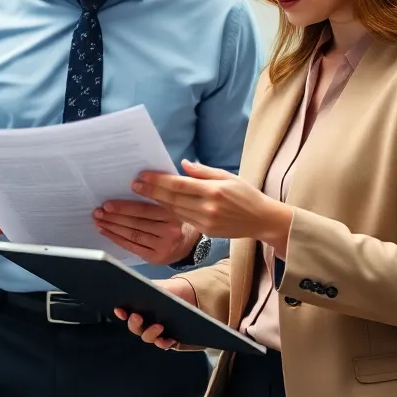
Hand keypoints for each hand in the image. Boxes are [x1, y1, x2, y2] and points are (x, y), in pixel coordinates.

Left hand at [93, 200, 198, 264]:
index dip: (125, 207)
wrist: (193, 243)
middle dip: (114, 217)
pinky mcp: (157, 257)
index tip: (108, 203)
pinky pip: (134, 247)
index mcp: (174, 214)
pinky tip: (107, 232)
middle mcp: (170, 231)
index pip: (145, 210)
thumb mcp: (176, 204)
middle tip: (98, 211)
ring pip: (133, 235)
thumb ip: (159, 197)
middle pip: (136, 223)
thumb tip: (134, 186)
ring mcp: (164, 246)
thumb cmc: (179, 219)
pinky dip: (118, 239)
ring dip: (113, 227)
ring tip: (99, 220)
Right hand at [114, 276, 196, 349]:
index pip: (125, 313)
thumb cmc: (168, 290)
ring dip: (150, 333)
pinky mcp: (167, 339)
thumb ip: (149, 288)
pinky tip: (168, 339)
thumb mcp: (158, 286)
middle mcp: (143, 323)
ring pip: (147, 337)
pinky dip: (164, 343)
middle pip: (134, 327)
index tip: (120, 309)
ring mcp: (155, 332)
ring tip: (159, 326)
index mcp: (137, 309)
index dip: (121, 312)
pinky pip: (163, 344)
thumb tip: (138, 288)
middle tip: (137, 316)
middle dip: (134, 323)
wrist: (187, 296)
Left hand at [132, 160, 292, 253]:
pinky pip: (183, 220)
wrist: (262, 220)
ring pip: (174, 211)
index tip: (142, 176)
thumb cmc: (246, 194)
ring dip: (156, 203)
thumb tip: (182, 164)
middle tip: (134, 185)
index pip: (179, 185)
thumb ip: (203, 171)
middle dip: (151, 191)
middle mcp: (208, 207)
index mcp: (214, 190)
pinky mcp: (206, 231)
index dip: (158, 181)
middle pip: (172, 199)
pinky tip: (158, 206)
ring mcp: (207, 221)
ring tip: (141, 194)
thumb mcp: (228, 176)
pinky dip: (169, 212)